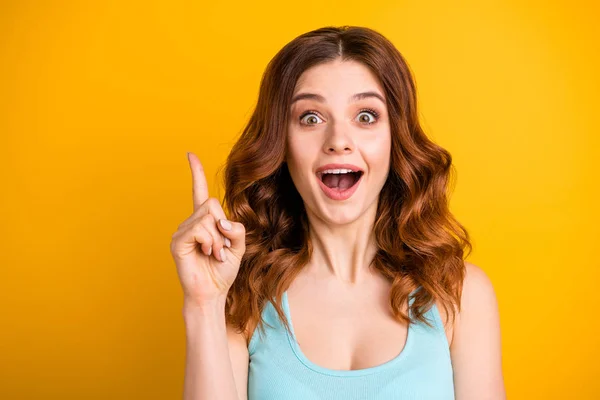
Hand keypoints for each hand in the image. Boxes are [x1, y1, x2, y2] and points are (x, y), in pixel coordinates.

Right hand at [170, 152, 245, 305]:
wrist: (213, 293)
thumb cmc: (223, 271)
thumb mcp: (239, 246)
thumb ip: (236, 229)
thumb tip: (221, 221)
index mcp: (205, 221)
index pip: (199, 192)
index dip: (196, 173)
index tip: (190, 154)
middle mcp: (191, 222)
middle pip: (211, 204)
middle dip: (223, 226)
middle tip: (221, 248)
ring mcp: (182, 231)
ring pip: (207, 217)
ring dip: (218, 239)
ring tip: (214, 254)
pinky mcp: (178, 242)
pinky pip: (199, 229)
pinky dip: (209, 242)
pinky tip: (207, 254)